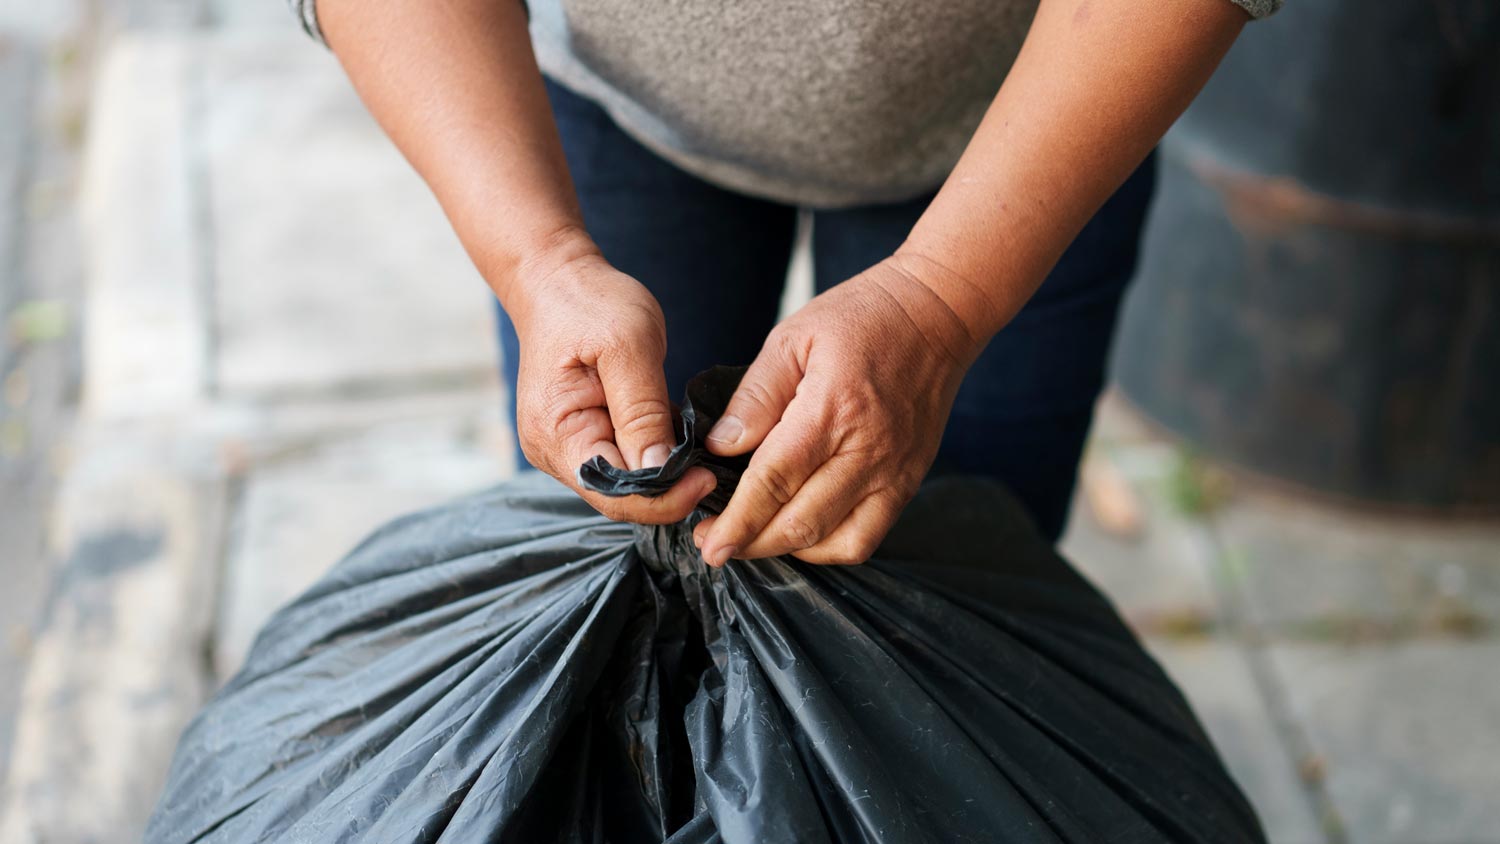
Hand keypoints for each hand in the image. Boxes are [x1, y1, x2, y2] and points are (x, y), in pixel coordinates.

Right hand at [505, 238, 715, 522]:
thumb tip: (661, 469)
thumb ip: (642, 411)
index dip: (664, 497)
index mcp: (556, 433)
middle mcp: (553, 451)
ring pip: (623, 486)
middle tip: (713, 471)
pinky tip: (678, 444)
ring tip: (701, 457)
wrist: (560, 281)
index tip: (708, 478)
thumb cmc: (591, 304)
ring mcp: (565, 448)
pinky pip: (622, 464)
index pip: (613, 494)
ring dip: (662, 476)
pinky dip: (652, 459)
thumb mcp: (627, 347)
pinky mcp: (582, 439)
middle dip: (667, 492)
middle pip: (618, 498)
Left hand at [693, 256, 982, 564]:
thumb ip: (756, 396)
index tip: (708, 543)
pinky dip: (829, 547)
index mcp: (831, 410)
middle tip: (715, 546)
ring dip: (787, 551)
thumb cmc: (861, 318)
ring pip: (834, 541)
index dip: (737, 520)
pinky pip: (867, 537)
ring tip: (753, 540)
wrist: (937, 314)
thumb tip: (720, 445)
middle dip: (751, 543)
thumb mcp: (793, 338)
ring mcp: (893, 472)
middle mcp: (867, 451)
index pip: (774, 482)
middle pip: (800, 523)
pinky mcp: (908, 481)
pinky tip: (801, 533)